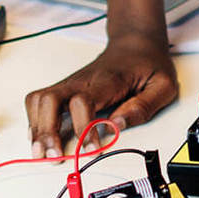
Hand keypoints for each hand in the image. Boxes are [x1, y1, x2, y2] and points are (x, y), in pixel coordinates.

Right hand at [24, 33, 177, 156]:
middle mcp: (82, 80)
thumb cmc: (148, 64)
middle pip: (48, 99)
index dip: (83, 127)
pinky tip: (41, 139)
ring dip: (36, 128)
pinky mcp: (66, 88)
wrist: (136, 42)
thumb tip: (117, 125)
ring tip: (42, 152)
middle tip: (53, 156)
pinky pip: (39, 102)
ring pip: (38, 100)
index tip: (92, 147)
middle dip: (46, 131)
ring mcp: (71, 83)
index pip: (83, 101)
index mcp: (108, 80)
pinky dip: (35, 122)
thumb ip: (144, 107)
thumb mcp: (163, 85)